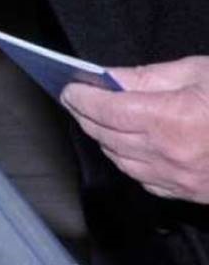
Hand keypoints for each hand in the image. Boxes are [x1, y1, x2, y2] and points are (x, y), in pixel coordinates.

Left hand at [62, 56, 208, 201]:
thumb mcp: (201, 72)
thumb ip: (150, 77)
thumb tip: (111, 78)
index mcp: (171, 119)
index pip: (106, 110)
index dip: (82, 99)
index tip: (70, 90)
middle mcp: (169, 154)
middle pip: (107, 136)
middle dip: (85, 116)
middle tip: (75, 101)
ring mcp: (178, 178)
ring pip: (120, 160)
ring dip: (103, 139)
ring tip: (97, 120)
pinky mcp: (188, 192)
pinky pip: (142, 178)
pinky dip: (127, 161)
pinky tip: (125, 146)